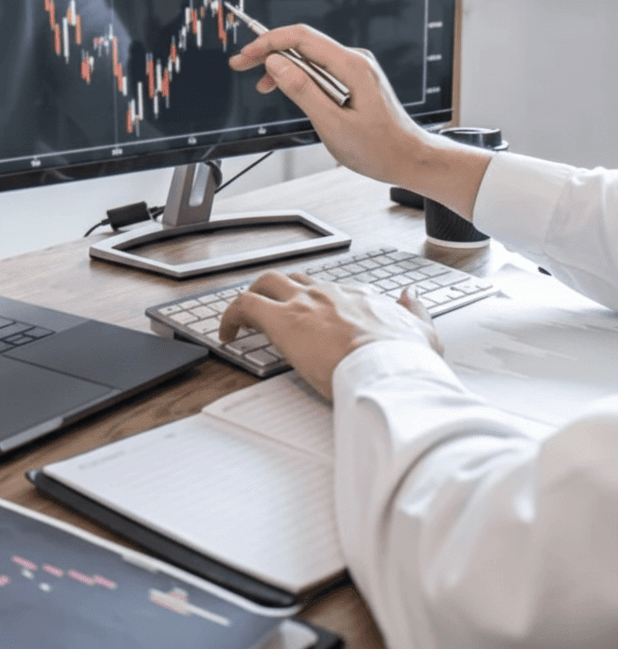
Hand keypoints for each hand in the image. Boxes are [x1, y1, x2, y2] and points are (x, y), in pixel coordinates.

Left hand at [218, 272, 442, 400]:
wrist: (388, 369)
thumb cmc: (403, 359)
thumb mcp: (423, 332)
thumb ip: (416, 312)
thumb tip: (412, 295)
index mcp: (358, 298)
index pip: (331, 291)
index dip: (317, 302)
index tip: (311, 317)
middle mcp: (328, 294)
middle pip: (294, 279)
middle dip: (277, 290)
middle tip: (268, 311)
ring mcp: (303, 303)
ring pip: (266, 282)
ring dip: (253, 296)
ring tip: (242, 318)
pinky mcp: (281, 320)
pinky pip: (243, 304)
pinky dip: (230, 314)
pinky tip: (226, 333)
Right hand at [228, 23, 490, 219]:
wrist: (408, 158)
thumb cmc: (378, 148)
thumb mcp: (332, 124)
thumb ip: (302, 91)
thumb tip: (276, 64)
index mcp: (351, 66)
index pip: (302, 39)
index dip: (269, 43)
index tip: (246, 55)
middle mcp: (354, 61)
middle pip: (304, 44)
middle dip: (269, 51)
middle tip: (241, 65)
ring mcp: (355, 70)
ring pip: (310, 58)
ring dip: (282, 67)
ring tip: (261, 86)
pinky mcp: (353, 81)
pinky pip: (320, 71)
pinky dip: (298, 77)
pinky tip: (285, 89)